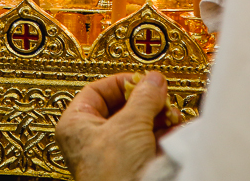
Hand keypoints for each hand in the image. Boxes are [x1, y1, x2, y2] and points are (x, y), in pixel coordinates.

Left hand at [57, 72, 175, 180]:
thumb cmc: (112, 173)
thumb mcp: (130, 125)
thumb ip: (144, 96)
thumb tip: (153, 81)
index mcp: (75, 124)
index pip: (97, 90)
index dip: (122, 81)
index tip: (143, 79)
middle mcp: (90, 138)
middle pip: (120, 106)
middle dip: (145, 101)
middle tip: (161, 96)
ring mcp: (110, 153)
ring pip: (136, 124)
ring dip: (157, 116)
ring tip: (170, 113)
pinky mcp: (129, 165)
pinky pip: (146, 141)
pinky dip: (161, 133)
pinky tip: (174, 129)